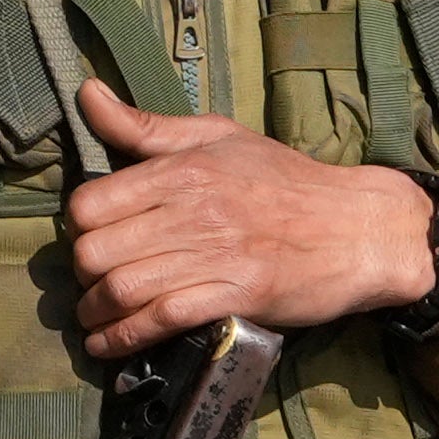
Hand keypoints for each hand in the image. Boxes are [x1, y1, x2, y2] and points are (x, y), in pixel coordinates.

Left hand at [58, 99, 438, 355]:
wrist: (358, 226)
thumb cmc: (286, 180)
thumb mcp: (219, 137)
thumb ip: (147, 126)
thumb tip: (87, 94)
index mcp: (183, 169)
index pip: (92, 203)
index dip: (79, 227)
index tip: (90, 236)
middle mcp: (193, 211)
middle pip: (98, 252)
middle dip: (82, 275)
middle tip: (90, 282)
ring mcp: (215, 256)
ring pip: (123, 290)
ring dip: (95, 314)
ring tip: (93, 319)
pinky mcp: (237, 296)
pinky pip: (163, 320)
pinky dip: (126, 338)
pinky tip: (110, 344)